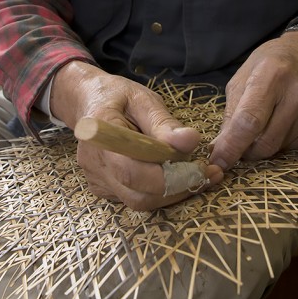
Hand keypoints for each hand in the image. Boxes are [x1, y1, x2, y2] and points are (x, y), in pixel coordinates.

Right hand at [51, 61, 222, 209]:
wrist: (89, 101)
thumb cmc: (118, 96)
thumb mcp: (144, 100)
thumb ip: (165, 123)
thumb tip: (191, 142)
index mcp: (100, 135)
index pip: (133, 171)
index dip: (170, 177)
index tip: (202, 168)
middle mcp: (93, 163)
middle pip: (137, 195)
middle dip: (177, 188)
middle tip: (208, 174)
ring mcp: (96, 179)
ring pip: (138, 201)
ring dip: (172, 193)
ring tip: (198, 174)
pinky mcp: (103, 188)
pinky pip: (134, 197)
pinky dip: (159, 191)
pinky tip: (176, 175)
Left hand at [209, 33, 297, 169]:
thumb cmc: (269, 64)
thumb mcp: (242, 78)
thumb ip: (231, 113)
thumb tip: (219, 149)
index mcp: (271, 75)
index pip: (250, 120)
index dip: (232, 145)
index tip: (219, 162)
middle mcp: (296, 93)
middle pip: (265, 141)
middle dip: (245, 151)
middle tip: (238, 144)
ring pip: (277, 149)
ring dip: (262, 147)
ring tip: (262, 125)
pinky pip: (292, 148)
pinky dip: (279, 143)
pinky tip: (279, 122)